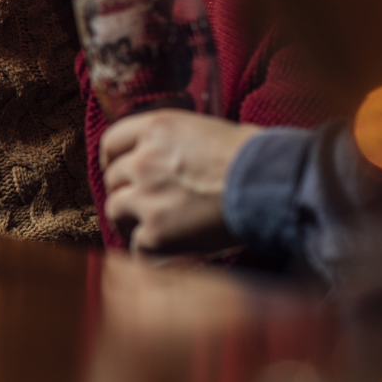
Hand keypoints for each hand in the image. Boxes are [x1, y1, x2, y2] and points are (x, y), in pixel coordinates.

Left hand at [101, 110, 261, 251]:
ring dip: (128, 221)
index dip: (114, 159)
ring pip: (115, 209)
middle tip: (141, 206)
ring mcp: (146, 196)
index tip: (121, 171)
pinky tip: (166, 253)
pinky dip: (148, 253)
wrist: (269, 184)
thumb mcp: (206, 130)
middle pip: (113, 178)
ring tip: (148, 231)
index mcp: (156, 128)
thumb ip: (175, 142)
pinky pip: (136, 246)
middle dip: (126, 191)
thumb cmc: (252, 155)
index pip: (112, 142)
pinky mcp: (156, 232)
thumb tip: (172, 155)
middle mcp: (143, 159)